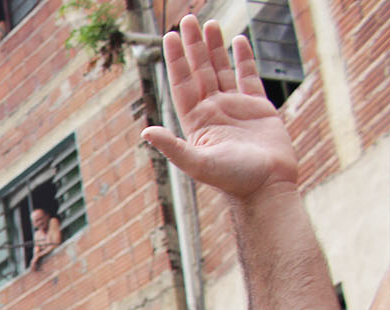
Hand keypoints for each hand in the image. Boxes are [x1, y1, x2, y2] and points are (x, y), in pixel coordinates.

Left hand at [140, 16, 298, 199]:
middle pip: (199, 70)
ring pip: (222, 69)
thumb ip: (173, 147)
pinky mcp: (258, 108)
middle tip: (187, 18)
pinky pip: (248, 77)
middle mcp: (212, 110)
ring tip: (209, 23)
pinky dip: (243, 58)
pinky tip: (238, 40)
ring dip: (214, 48)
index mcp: (196, 121)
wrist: (267, 187)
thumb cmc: (233, 179)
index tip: (170, 37)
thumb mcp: (198, 163)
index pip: (182, 83)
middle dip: (193, 45)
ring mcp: (235, 107)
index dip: (176, 60)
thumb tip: (146, 133)